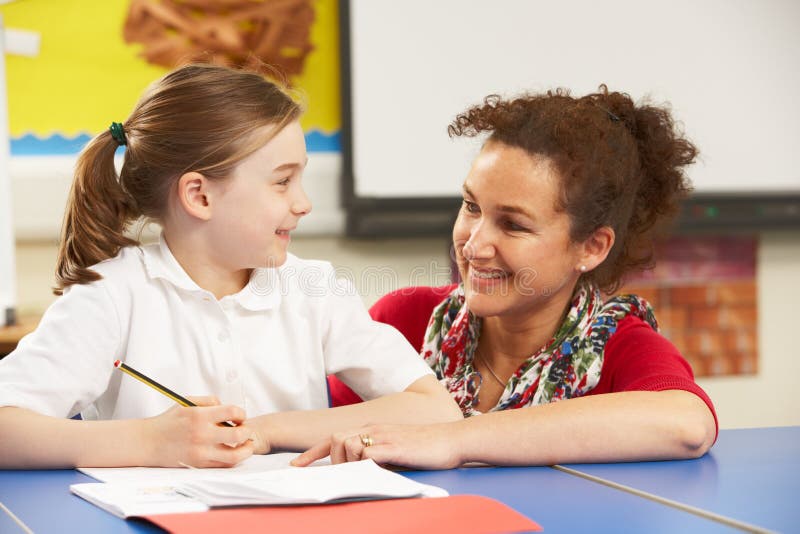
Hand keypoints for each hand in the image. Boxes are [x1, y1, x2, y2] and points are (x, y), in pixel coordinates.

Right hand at [143, 395, 254, 467]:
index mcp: (199, 416)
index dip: (241, 413)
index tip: (239, 416)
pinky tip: (234, 453)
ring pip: (235, 456)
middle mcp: (201, 435)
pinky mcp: (199, 465)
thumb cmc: (168, 421)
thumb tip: (228, 408)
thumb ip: (209, 401)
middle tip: (245, 430)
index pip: (233, 412)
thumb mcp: (186, 402)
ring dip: (246, 450)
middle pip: (238, 435)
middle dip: (247, 431)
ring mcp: (201, 452)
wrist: (148, 442)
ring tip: (247, 445)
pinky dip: (234, 459)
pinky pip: (223, 465)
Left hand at [291, 423, 462, 469]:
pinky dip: (360, 465)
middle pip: (335, 438)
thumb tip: (360, 472)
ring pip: (347, 444)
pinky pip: (366, 455)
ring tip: (360, 476)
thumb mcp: (396, 451)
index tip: (298, 465)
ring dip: (346, 463)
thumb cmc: (427, 448)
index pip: (335, 437)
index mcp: (373, 429)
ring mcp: (383, 437)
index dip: (314, 452)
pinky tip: (368, 474)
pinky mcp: (393, 447)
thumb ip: (377, 457)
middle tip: (332, 478)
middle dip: (327, 459)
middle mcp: (374, 429)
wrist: (453, 440)